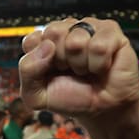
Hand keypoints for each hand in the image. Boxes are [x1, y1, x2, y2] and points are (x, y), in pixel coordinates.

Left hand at [19, 18, 138, 117]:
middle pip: (53, 33)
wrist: (104, 110)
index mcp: (45, 42)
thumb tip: (46, 47)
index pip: (32, 40)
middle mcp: (66, 30)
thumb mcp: (37, 95)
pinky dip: (99, 65)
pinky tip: (101, 67)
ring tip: (86, 70)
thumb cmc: (72, 98)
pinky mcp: (111, 33)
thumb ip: (27, 71)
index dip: (40, 61)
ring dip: (81, 64)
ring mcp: (89, 28)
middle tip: (71, 71)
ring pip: (76, 41)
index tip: (50, 73)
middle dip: (61, 60)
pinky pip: (99, 47)